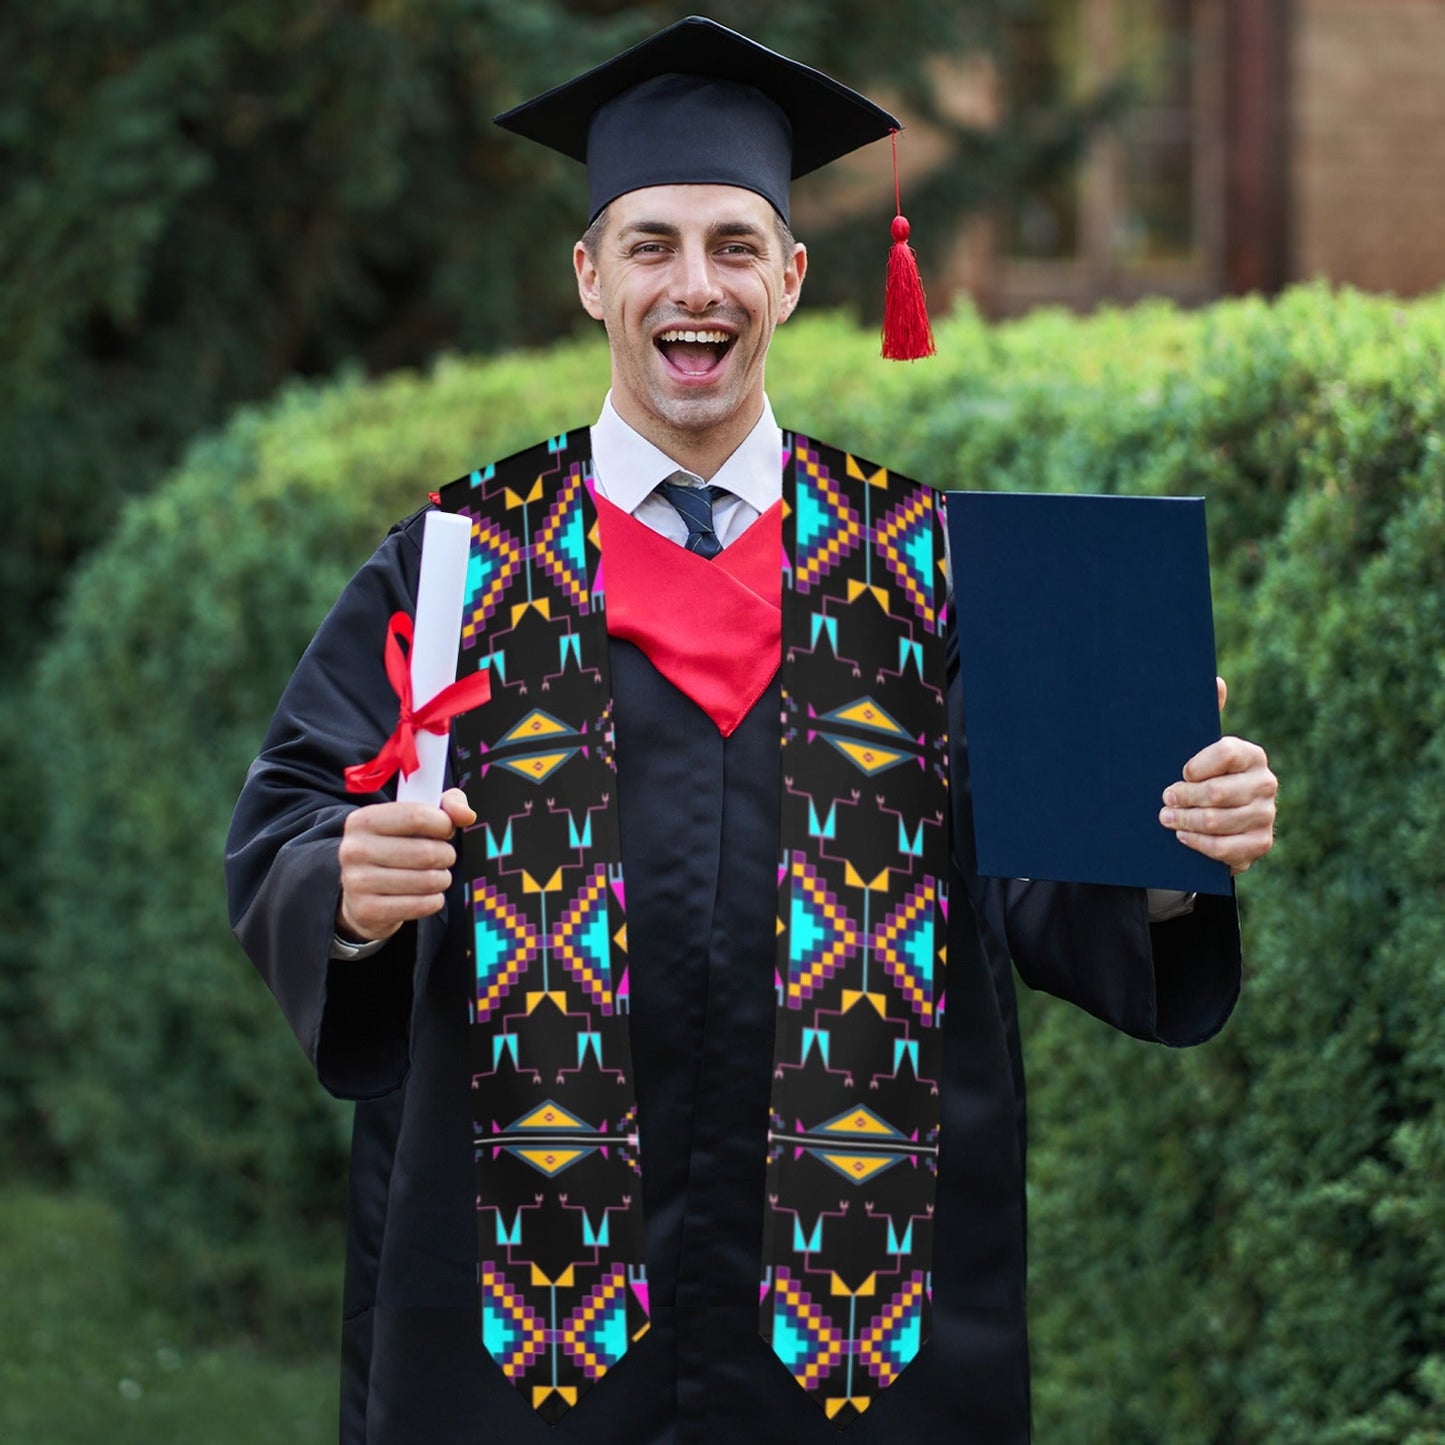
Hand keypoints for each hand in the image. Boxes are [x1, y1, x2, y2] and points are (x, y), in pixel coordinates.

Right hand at [336, 787, 476, 942]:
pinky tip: (428, 895)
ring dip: (442, 879)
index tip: (446, 830)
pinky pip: (420, 905)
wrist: (361, 892)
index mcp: (363, 820)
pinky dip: (434, 900)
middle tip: (443, 857)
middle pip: (426, 852)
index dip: (443, 824)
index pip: (416, 816)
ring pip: (427, 881)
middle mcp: (354, 849)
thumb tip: (466, 815)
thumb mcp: (415, 817)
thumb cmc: (396, 847)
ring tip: (436, 875)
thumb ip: (446, 805)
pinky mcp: (367, 910)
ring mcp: (357, 882)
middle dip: (446, 855)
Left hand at [1159, 678, 1276, 873]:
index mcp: (1251, 755)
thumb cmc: (1203, 777)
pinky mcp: (1260, 844)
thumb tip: (1216, 681)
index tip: (1180, 772)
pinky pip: (1225, 848)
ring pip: (1217, 821)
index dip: (1196, 765)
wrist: (1219, 820)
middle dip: (1183, 797)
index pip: (1225, 753)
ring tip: (1166, 818)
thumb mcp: (1199, 748)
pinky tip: (1183, 836)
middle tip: (1164, 799)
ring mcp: (1266, 815)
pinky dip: (1199, 843)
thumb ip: (1207, 715)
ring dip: (1185, 821)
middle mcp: (1265, 783)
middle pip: (1218, 793)